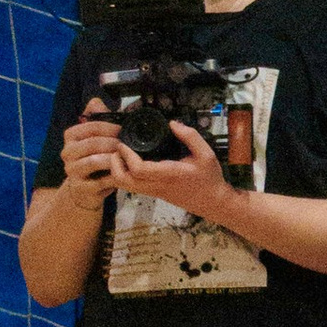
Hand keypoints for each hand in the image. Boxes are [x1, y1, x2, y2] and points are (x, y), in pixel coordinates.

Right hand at [60, 98, 126, 195]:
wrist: (84, 189)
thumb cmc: (94, 158)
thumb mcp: (95, 137)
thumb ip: (96, 117)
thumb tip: (96, 101)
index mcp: (71, 136)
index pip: (91, 126)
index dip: (110, 127)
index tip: (125, 129)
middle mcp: (67, 152)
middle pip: (93, 143)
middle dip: (114, 142)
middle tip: (129, 144)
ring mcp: (72, 171)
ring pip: (94, 161)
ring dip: (114, 158)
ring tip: (126, 157)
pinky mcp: (81, 188)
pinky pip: (101, 180)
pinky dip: (115, 176)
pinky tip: (124, 173)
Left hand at [108, 119, 237, 226]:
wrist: (212, 202)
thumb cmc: (209, 178)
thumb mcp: (207, 154)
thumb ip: (190, 136)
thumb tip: (173, 123)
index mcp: (169, 175)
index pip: (139, 169)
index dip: (126, 156)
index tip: (124, 143)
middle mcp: (156, 185)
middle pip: (123, 180)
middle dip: (113, 164)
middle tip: (117, 149)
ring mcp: (152, 191)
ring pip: (123, 186)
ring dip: (116, 170)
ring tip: (121, 155)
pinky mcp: (152, 193)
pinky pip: (129, 186)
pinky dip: (122, 175)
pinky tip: (129, 162)